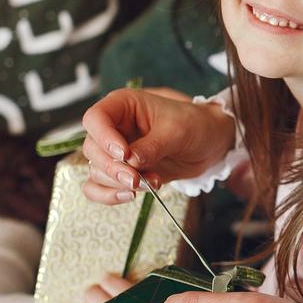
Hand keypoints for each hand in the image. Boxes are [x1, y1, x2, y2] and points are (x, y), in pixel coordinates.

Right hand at [81, 88, 235, 204]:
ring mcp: (116, 152)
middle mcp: (114, 128)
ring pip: (96, 170)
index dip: (104, 138)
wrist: (210, 143)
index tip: (123, 154)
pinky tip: (130, 196)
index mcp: (123, 106)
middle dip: (113, 168)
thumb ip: (152, 146)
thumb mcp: (177, 131)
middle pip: (93, 149)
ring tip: (152, 183)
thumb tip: (130, 162)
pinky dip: (109, 195)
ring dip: (119, 182)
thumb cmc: (195, 125)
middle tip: (136, 179)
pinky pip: (99, 187)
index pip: (95, 118)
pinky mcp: (122, 172)